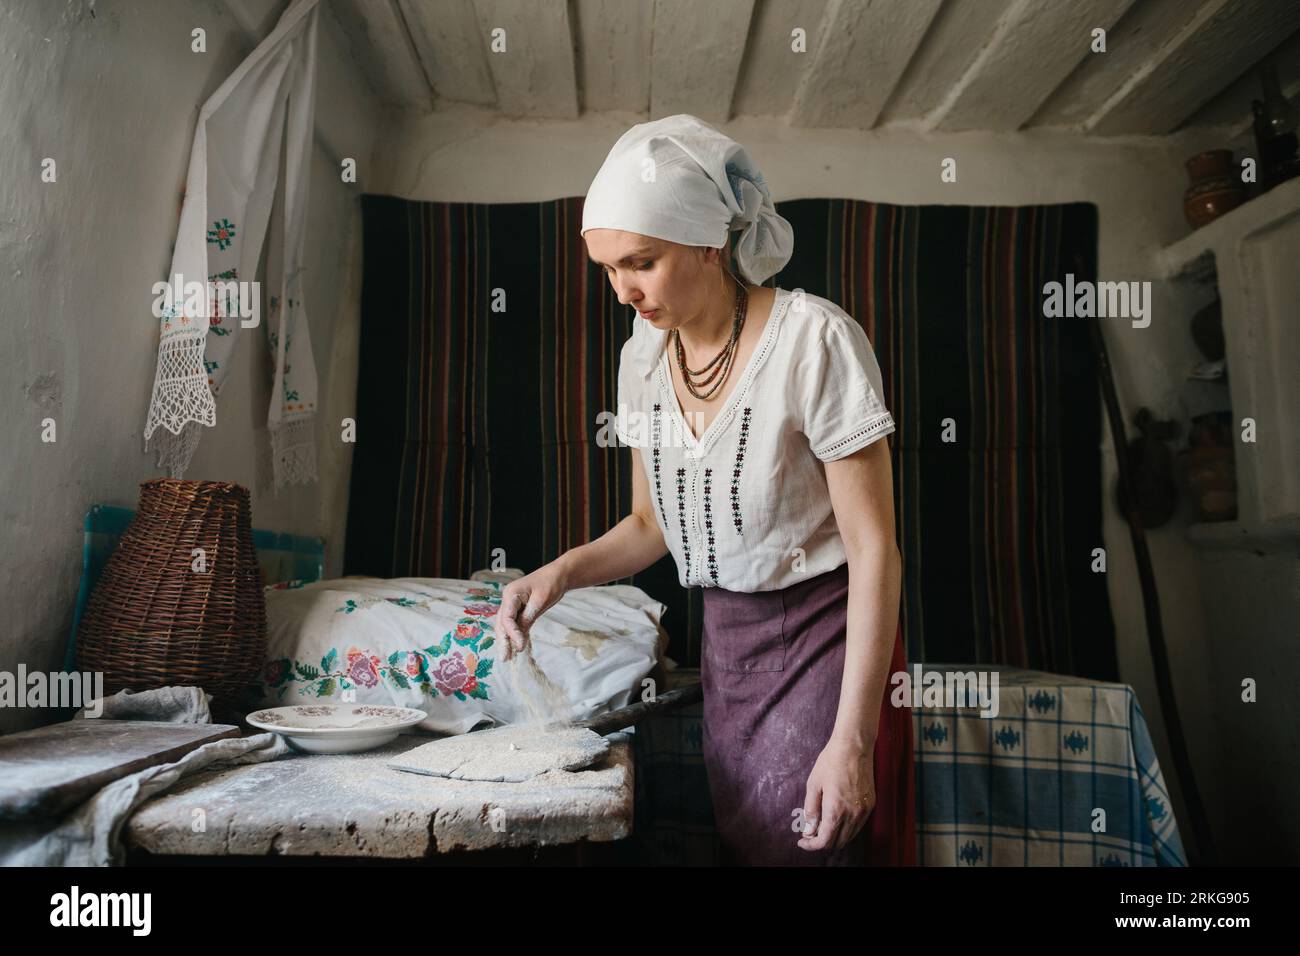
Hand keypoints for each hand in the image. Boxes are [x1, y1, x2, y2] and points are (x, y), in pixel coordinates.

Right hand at [494, 562, 569, 660]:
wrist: (559, 575)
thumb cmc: (551, 583)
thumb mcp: (541, 601)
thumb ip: (528, 618)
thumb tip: (519, 638)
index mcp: (511, 594)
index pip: (507, 618)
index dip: (512, 634)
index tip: (520, 647)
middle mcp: (508, 599)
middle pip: (502, 623)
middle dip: (503, 641)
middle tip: (505, 659)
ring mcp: (512, 604)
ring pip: (505, 625)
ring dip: (506, 640)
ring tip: (507, 657)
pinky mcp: (518, 608)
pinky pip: (513, 624)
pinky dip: (514, 635)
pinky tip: (514, 647)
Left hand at [797, 737, 875, 852]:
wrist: (854, 746)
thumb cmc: (831, 762)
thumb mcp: (813, 784)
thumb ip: (811, 810)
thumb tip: (808, 830)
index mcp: (836, 810)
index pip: (824, 841)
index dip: (811, 845)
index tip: (802, 841)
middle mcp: (852, 814)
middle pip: (837, 842)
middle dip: (822, 842)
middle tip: (811, 832)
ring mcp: (864, 811)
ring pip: (849, 836)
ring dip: (835, 836)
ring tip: (822, 825)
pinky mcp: (871, 804)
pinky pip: (858, 826)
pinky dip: (847, 828)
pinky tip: (837, 817)